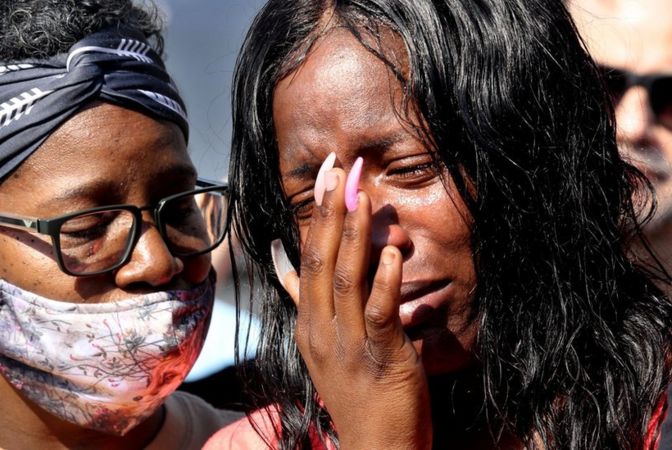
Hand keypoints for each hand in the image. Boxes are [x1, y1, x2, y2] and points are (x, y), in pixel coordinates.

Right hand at [272, 160, 431, 449]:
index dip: (314, 216)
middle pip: (319, 263)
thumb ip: (304, 300)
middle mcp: (321, 330)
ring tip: (360, 195)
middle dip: (328, 212)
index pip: (306, 260)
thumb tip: (282, 261)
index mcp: (309, 323)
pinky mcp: (381, 359)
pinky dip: (383, 282)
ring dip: (352, 236)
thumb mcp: (322, 344)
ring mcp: (347, 345)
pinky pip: (378, 315)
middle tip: (338, 168)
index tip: (325, 177)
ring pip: (344, 281)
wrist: (375, 449)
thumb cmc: (356, 393)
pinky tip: (391, 251)